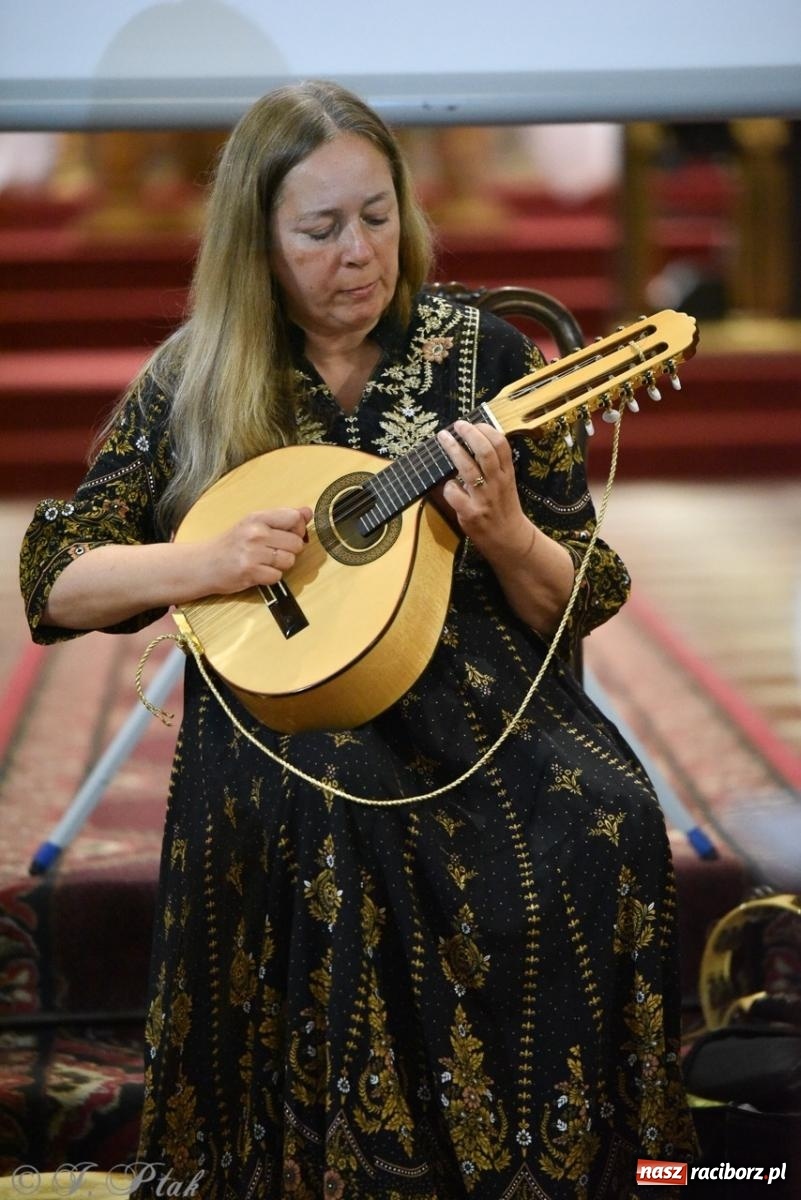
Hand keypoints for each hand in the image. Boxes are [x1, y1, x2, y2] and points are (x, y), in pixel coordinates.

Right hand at [202, 506, 312, 594]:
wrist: (205, 564)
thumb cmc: (232, 544)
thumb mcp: (254, 524)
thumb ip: (282, 518)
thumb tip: (308, 512)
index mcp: (257, 517)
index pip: (294, 518)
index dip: (297, 529)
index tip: (287, 534)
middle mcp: (256, 533)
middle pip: (296, 543)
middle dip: (289, 550)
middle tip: (272, 551)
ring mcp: (253, 553)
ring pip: (289, 560)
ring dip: (281, 565)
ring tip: (264, 562)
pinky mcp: (250, 572)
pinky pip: (277, 576)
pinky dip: (271, 577)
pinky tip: (258, 572)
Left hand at [436, 421, 533, 565]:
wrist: (509, 540)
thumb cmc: (504, 508)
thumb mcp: (507, 484)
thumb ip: (496, 466)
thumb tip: (475, 441)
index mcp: (507, 474)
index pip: (501, 444)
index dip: (486, 429)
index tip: (474, 422)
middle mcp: (497, 483)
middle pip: (484, 451)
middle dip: (470, 433)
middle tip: (458, 425)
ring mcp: (483, 498)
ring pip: (467, 468)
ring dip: (453, 449)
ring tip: (444, 437)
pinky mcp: (470, 513)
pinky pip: (454, 493)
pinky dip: (448, 486)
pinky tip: (448, 485)